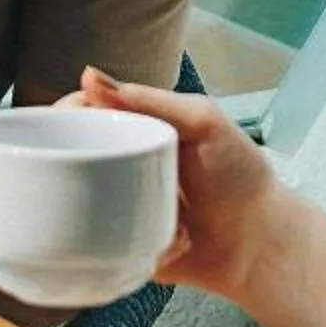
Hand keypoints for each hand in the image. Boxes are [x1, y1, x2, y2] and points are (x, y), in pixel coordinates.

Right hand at [67, 67, 297, 311]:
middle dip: (68, 164)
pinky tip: (168, 240)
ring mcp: (114, 210)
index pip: (80, 114)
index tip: (62, 124)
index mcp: (132, 129)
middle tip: (98, 172)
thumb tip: (88, 76)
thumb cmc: (239, 176)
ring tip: (141, 208)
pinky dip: (123, 242)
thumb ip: (148, 100)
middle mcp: (116, 166)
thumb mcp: (202, 123)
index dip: (63, 117)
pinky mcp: (117, 251)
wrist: (263, 244)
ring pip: (72, 205)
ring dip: (97, 207)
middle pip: (66, 157)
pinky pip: (97, 247)